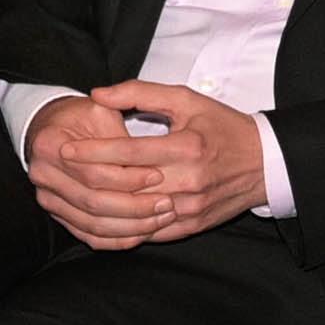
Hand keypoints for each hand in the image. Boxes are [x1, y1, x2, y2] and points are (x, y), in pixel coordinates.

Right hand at [25, 93, 173, 249]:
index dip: (129, 178)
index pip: (94, 172)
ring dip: (130, 226)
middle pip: (93, 202)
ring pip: (93, 224)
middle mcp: (42, 175)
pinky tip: (142, 233)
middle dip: (134, 207)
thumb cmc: (83, 115)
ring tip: (161, 218)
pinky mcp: (57, 214)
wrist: (56, 126)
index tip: (158, 175)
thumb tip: (154, 164)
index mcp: (49, 145)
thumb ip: (122, 138)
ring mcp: (47, 199)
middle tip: (166, 203)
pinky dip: (117, 239)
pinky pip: (89, 235)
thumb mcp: (103, 111)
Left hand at [84, 81, 267, 241]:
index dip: (94, 151)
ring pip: (135, 214)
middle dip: (89, 179)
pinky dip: (124, 225)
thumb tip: (100, 94)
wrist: (265, 163)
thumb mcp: (187, 100)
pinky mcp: (192, 226)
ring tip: (73, 195)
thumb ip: (141, 93)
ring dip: (102, 207)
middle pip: (128, 186)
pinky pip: (150, 231)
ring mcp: (190, 208)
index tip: (66, 149)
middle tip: (60, 172)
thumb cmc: (223, 127)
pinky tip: (102, 215)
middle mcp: (189, 181)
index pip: (130, 153)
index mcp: (187, 147)